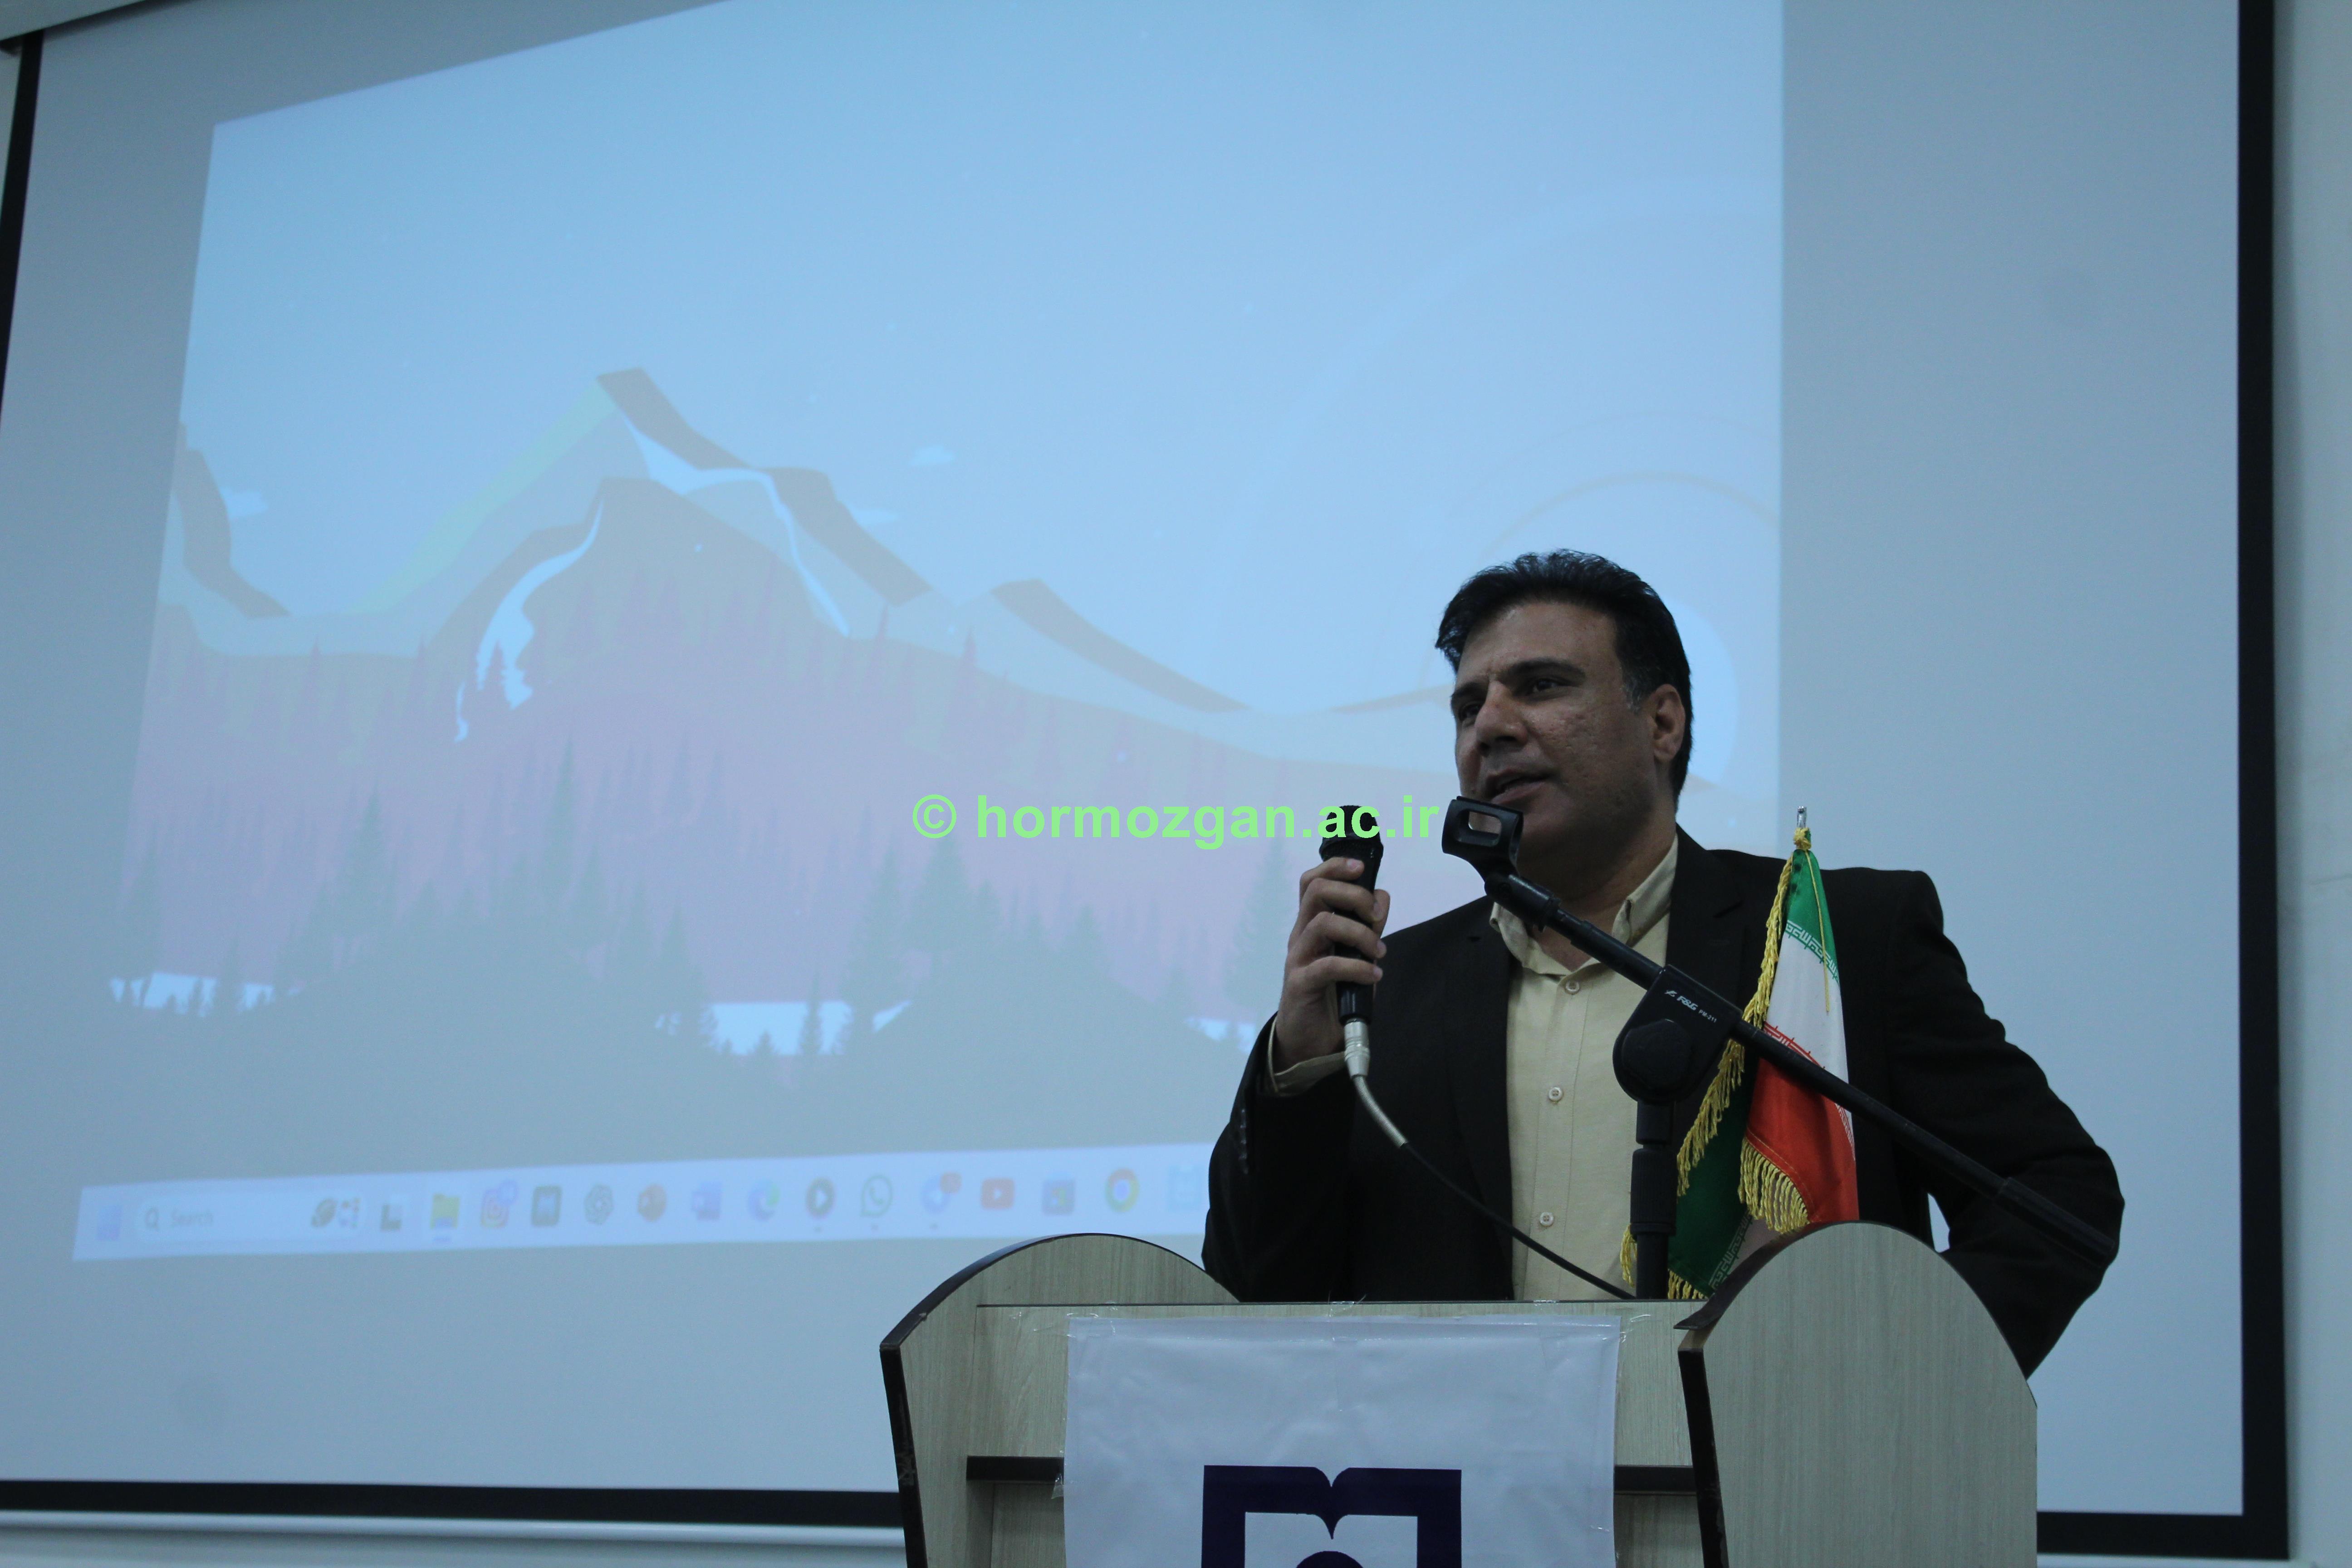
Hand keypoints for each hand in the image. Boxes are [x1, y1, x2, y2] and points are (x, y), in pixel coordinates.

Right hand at [1270, 857, 1390, 1070]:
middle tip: (1376, 915)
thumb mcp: (1356, 956)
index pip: (1313, 882)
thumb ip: (1368, 928)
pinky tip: (1373, 975)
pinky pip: (1327, 965)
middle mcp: (1301, 936)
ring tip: (1378, 952)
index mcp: (1312, 924)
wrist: (1311, 1040)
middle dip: (1353, 895)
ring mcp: (1298, 959)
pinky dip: (1357, 968)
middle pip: (1316, 892)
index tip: (1362, 869)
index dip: (1335, 868)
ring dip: (1359, 933)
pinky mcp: (1300, 984)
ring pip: (1322, 923)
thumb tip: (1382, 897)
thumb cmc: (1334, 995)